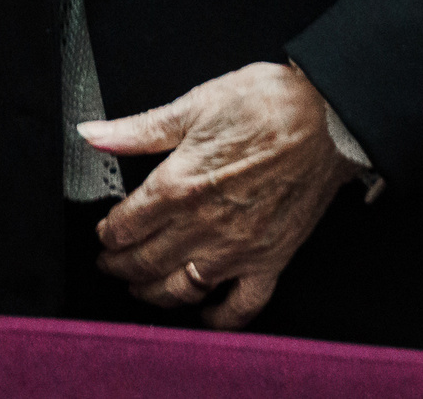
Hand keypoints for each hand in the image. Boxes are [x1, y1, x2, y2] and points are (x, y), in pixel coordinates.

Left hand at [83, 62, 361, 326]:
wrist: (329, 120)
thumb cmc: (266, 105)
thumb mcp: (194, 105)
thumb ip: (139, 129)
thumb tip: (93, 134)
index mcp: (179, 186)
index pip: (126, 225)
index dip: (108, 234)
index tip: (103, 234)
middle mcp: (204, 225)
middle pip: (146, 261)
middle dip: (120, 266)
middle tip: (110, 265)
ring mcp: (238, 249)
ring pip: (182, 288)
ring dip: (154, 293)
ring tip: (141, 288)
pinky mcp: (271, 260)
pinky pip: (241, 306)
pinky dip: (219, 317)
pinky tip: (204, 312)